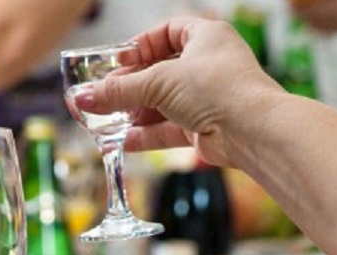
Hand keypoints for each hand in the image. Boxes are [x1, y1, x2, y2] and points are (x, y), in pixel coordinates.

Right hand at [73, 17, 285, 167]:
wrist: (253, 131)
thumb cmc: (217, 89)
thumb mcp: (158, 83)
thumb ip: (118, 91)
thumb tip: (82, 97)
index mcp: (206, 38)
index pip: (168, 32)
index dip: (141, 45)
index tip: (119, 62)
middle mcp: (209, 66)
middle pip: (160, 72)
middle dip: (130, 87)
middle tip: (103, 96)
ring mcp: (208, 98)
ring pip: (162, 103)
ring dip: (135, 113)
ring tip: (106, 120)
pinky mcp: (205, 127)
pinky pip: (169, 128)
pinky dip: (146, 135)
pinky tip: (122, 141)